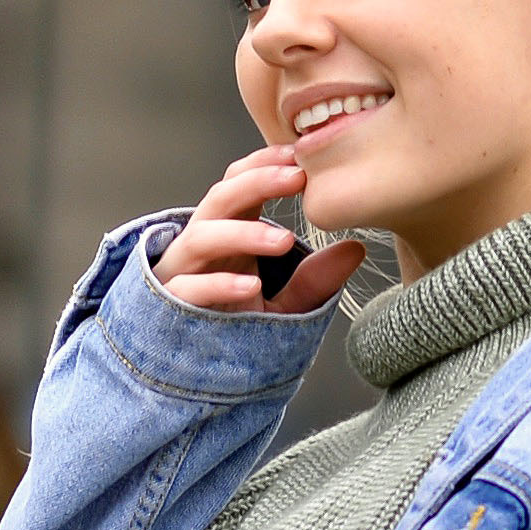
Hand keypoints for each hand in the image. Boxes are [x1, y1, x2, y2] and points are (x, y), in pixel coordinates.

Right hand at [152, 146, 364, 313]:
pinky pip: (189, 288)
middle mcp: (202, 244)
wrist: (202, 372)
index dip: (265, 163)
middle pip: (220, 198)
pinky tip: (251, 286)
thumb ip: (314, 279)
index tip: (300, 157)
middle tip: (298, 178)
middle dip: (258, 183)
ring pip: (202, 237)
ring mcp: (184, 272)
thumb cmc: (238, 327)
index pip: (238, 182)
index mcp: (227, 231)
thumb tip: (356, 248)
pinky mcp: (174, 305)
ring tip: (284, 240)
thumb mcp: (286, 303)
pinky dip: (220, 284)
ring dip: (244, 233)